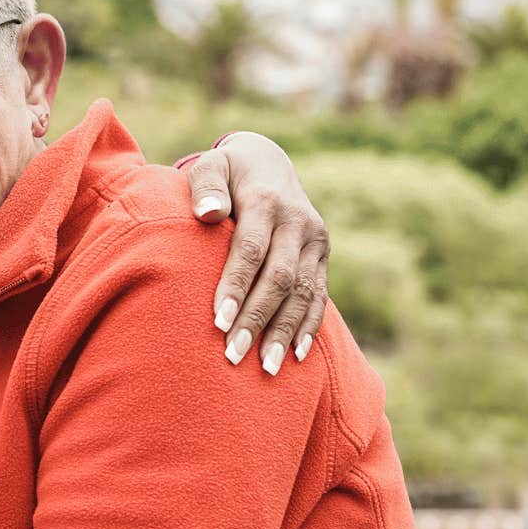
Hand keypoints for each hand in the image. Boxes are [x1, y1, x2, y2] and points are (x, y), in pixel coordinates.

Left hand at [187, 132, 329, 373]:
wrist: (268, 161)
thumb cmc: (226, 171)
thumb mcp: (211, 166)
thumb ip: (205, 186)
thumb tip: (208, 213)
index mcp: (267, 201)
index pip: (251, 250)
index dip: (236, 287)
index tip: (218, 322)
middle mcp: (298, 222)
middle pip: (279, 278)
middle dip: (257, 319)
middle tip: (233, 355)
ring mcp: (315, 240)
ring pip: (303, 293)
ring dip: (284, 332)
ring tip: (264, 367)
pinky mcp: (322, 254)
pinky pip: (319, 295)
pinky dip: (308, 326)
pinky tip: (295, 355)